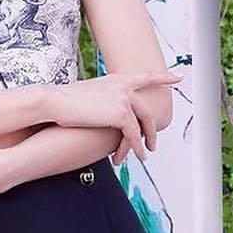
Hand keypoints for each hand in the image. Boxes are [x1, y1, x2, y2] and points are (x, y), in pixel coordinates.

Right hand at [40, 70, 183, 165]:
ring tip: (145, 155)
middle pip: (146, 110)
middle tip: (153, 144)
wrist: (54, 102)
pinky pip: (134, 135)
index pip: (145, 77)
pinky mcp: (121, 114)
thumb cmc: (64, 101)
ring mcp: (124, 100)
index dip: (163, 76)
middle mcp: (124, 87)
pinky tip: (137, 156)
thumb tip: (107, 113)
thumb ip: (104, 101)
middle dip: (151, 129)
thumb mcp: (88, 96)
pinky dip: (136, 147)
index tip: (179, 77)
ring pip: (142, 124)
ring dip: (144, 142)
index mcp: (116, 80)